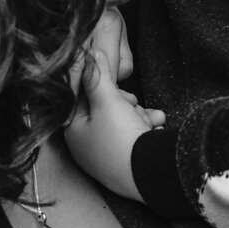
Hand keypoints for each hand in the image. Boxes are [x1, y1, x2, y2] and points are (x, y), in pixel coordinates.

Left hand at [63, 11, 162, 200]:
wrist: (150, 174)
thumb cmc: (121, 139)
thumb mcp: (108, 100)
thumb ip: (98, 74)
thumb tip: (90, 53)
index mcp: (74, 132)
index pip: (84, 98)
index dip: (102, 88)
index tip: (116, 90)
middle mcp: (87, 146)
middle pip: (106, 109)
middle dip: (126, 104)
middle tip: (132, 107)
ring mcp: (106, 156)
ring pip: (124, 121)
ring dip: (140, 115)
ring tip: (147, 121)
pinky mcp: (125, 163)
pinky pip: (134, 136)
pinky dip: (146, 130)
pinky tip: (154, 129)